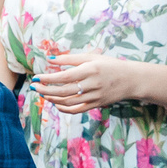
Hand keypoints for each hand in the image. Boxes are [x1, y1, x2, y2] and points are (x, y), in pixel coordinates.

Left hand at [38, 49, 155, 113]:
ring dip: (52, 98)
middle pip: (64, 91)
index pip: (64, 77)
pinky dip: (64, 108)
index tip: (36, 77)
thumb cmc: (110, 65)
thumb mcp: (91, 57)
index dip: (48, 79)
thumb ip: (69, 58)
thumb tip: (49, 59)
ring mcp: (95, 96)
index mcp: (90, 70)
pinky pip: (77, 110)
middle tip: (34, 86)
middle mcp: (92, 84)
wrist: (132, 79)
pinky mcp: (97, 104)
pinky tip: (56, 103)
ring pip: (68, 102)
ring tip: (42, 93)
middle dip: (45, 90)